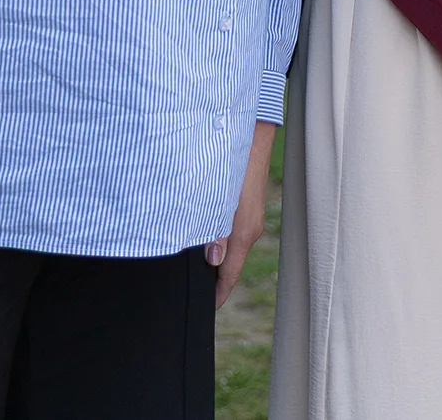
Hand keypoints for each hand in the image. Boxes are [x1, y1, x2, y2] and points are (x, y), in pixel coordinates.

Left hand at [205, 120, 276, 307]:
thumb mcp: (218, 195)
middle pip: (229, 265)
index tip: (204, 310)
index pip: (230, 276)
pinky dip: (216, 242)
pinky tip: (200, 237)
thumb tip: (213, 261)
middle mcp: (249, 229)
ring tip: (190, 269)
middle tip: (189, 292)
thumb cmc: (233, 160)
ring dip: (213, 260)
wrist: (252, 131)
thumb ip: (214, 230)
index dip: (217, 295)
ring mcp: (248, 218)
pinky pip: (229, 232)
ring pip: (229, 248)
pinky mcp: (244, 206)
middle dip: (211, 280)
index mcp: (243, 232)